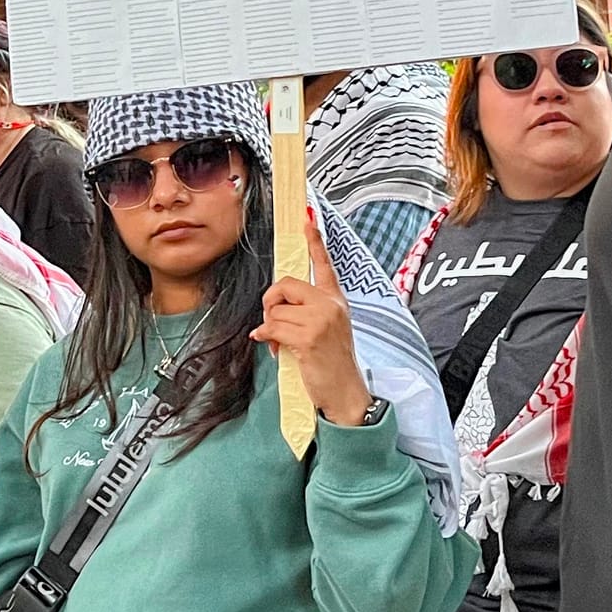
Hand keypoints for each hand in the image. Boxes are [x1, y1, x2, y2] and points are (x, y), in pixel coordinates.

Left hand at [251, 213, 370, 425]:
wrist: (346, 394)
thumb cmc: (332, 363)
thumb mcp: (326, 329)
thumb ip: (306, 312)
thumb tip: (275, 305)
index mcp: (335, 300)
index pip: (323, 264)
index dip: (314, 240)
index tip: (307, 217)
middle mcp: (330, 305)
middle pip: (285, 285)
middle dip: (271, 303)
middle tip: (273, 323)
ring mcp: (321, 320)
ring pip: (275, 310)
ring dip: (270, 329)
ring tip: (281, 344)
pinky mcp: (308, 337)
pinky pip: (272, 327)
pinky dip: (266, 338)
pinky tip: (274, 349)